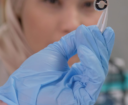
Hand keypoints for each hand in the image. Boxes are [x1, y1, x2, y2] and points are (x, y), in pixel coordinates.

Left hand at [0, 25, 114, 104]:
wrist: (22, 88)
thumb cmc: (36, 71)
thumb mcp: (56, 51)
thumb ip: (72, 42)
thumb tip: (86, 30)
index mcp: (78, 73)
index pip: (94, 57)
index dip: (101, 44)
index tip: (105, 30)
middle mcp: (84, 81)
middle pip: (99, 62)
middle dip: (99, 44)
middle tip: (97, 30)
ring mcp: (84, 90)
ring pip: (99, 68)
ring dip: (94, 49)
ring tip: (89, 35)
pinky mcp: (83, 97)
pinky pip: (94, 77)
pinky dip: (91, 61)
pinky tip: (84, 48)